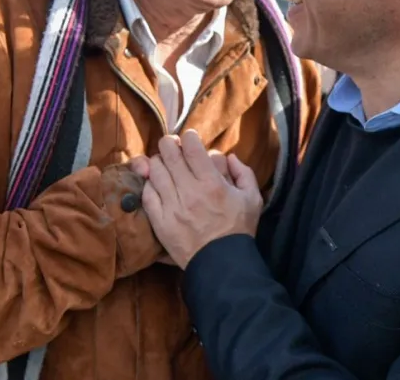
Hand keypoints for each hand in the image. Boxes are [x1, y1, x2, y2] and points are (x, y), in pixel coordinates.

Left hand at [142, 130, 261, 268]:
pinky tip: (158, 186)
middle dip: (169, 144)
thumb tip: (230, 157)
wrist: (221, 263)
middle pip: (167, 154)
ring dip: (158, 163)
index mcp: (212, 183)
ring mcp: (172, 207)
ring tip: (165, 166)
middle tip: (173, 147)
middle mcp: (189, 191)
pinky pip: (147, 194)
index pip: (191, 148)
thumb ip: (244, 173)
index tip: (189, 138)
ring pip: (154, 171)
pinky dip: (150, 185)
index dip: (187, 137)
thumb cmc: (238, 230)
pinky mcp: (160, 222)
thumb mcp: (252, 199)